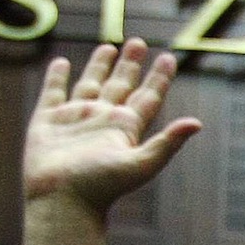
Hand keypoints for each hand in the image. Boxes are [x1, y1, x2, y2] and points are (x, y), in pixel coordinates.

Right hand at [22, 40, 201, 244]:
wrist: (62, 200)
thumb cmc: (102, 187)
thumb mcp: (141, 164)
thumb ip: (168, 143)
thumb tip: (197, 123)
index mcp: (126, 128)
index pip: (148, 97)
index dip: (159, 78)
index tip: (169, 58)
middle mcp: (103, 120)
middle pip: (121, 85)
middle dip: (131, 65)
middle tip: (139, 43)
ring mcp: (76, 119)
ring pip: (90, 84)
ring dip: (100, 66)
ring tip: (109, 46)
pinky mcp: (47, 121)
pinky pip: (54, 92)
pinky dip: (57, 77)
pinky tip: (62, 63)